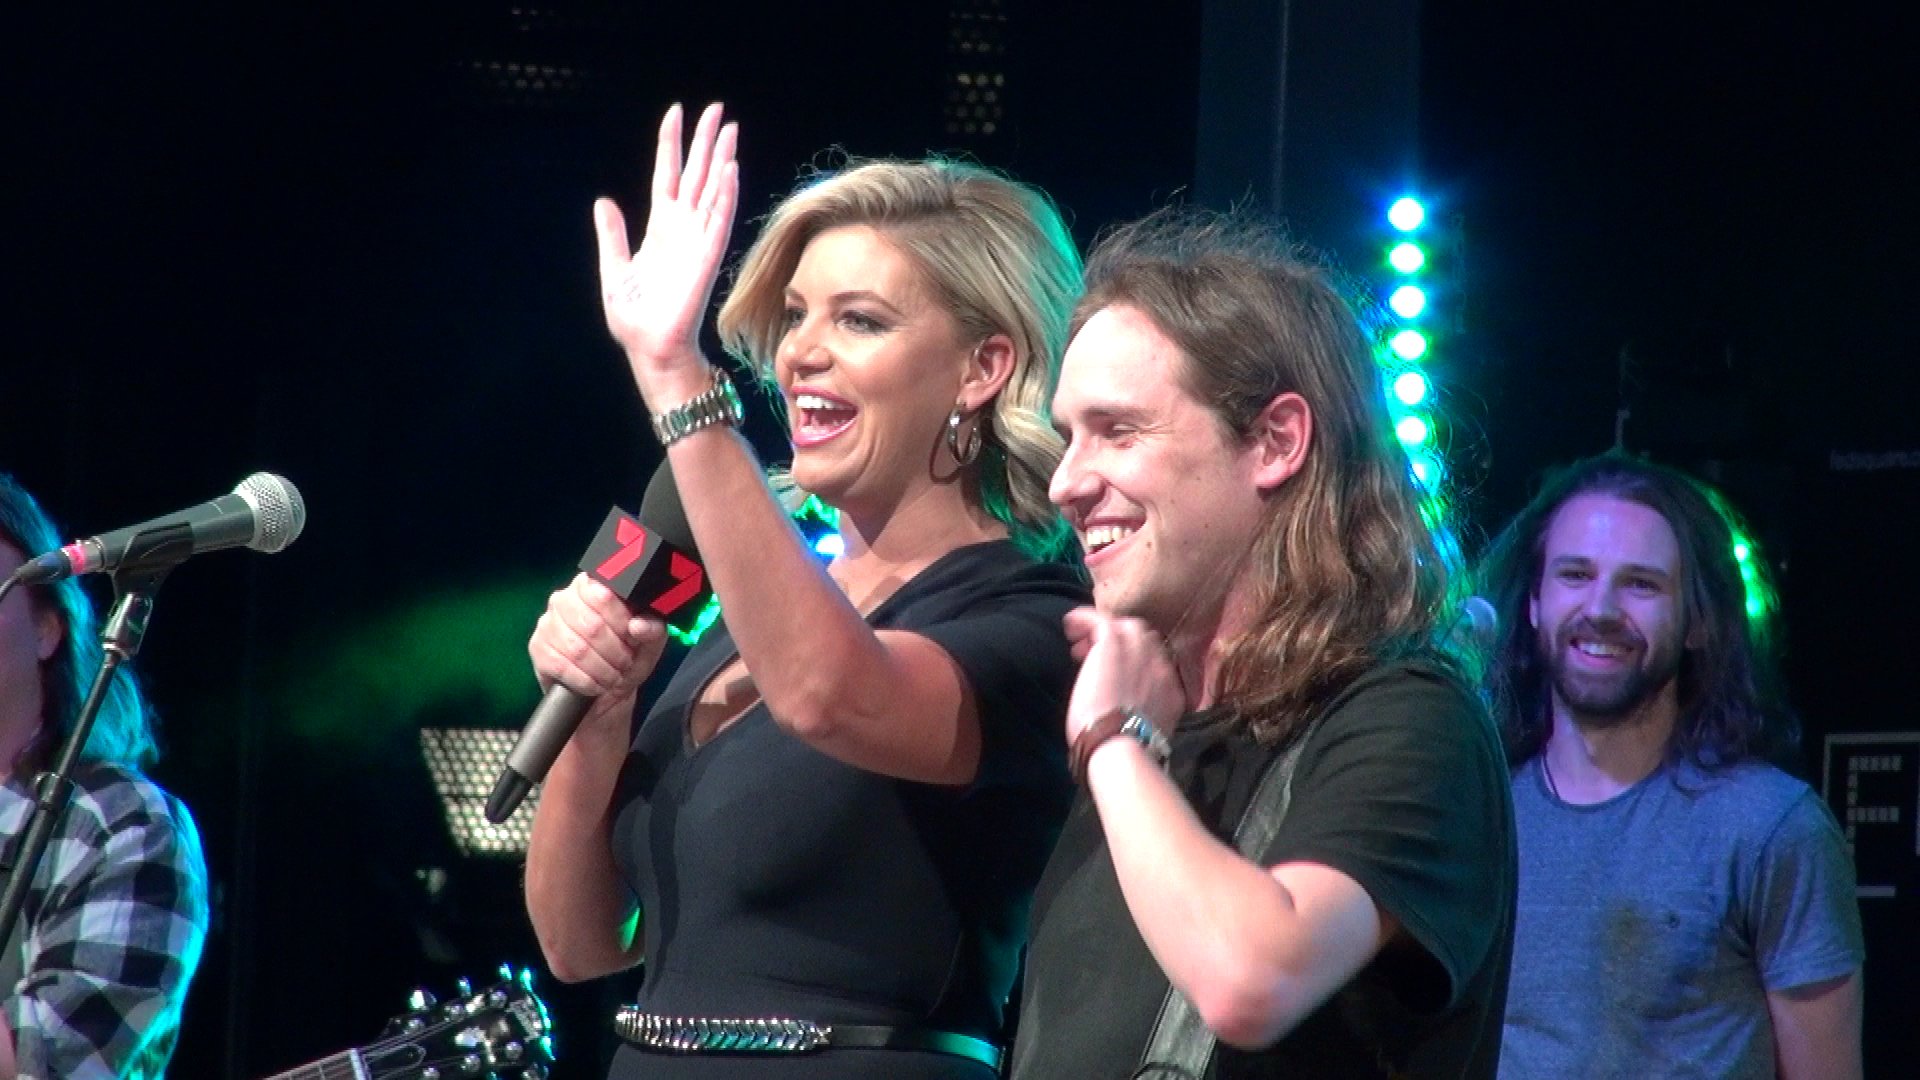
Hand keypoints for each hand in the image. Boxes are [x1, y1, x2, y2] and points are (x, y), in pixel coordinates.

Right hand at [530, 574, 669, 721]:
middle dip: (615, 651)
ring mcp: (547, 623)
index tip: (632, 638)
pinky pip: (561, 666)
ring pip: (577, 649)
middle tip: (625, 663)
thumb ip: (652, 629)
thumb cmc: (627, 657)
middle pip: (592, 626)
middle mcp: (564, 599)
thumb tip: (638, 626)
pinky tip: (595, 685)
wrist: (605, 691)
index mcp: (592, 586)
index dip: (622, 621)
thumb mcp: (648, 643)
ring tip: (613, 677)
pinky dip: (585, 681)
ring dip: (602, 670)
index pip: (604, 595)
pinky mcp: (538, 648)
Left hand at [595, 102, 740, 407]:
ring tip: (730, 128)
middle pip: (698, 175)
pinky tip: (730, 170)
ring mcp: (697, 242)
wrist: (651, 350)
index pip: (668, 176)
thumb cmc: (636, 319)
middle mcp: (682, 230)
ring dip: (722, 160)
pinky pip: (719, 221)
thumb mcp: (614, 270)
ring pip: (713, 191)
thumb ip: (612, 235)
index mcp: (660, 229)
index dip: (672, 145)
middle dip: (706, 142)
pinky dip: (725, 196)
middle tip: (718, 109)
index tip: (677, 113)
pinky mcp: (706, 259)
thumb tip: (604, 201)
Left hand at [1062, 606, 1185, 744]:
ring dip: (1102, 632)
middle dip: (1119, 643)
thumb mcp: (1144, 731)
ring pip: (1124, 628)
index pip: (1154, 663)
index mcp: (1170, 690)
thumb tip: (1123, 714)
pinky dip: (1084, 620)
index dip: (1132, 661)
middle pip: (1143, 640)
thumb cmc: (1124, 749)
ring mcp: (1141, 651)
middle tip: (1093, 653)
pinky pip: (1100, 620)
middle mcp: (1161, 666)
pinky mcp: (1115, 642)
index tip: (1112, 671)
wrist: (1121, 745)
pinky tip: (1070, 626)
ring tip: (1079, 641)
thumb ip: (1140, 716)